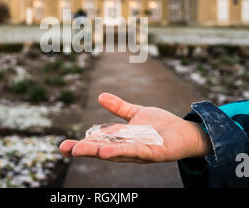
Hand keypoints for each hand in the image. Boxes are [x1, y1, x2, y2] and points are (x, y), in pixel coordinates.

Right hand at [59, 93, 211, 162]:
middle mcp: (127, 148)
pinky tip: (108, 152)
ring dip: (99, 151)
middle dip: (84, 149)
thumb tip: (100, 96)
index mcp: (121, 140)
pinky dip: (122, 152)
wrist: (185, 132)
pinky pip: (137, 152)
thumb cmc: (160, 126)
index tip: (62, 147)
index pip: (98, 142)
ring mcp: (140, 152)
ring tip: (82, 150)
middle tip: (65, 149)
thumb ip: (119, 108)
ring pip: (117, 152)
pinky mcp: (154, 153)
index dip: (81, 144)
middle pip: (103, 149)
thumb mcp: (136, 114)